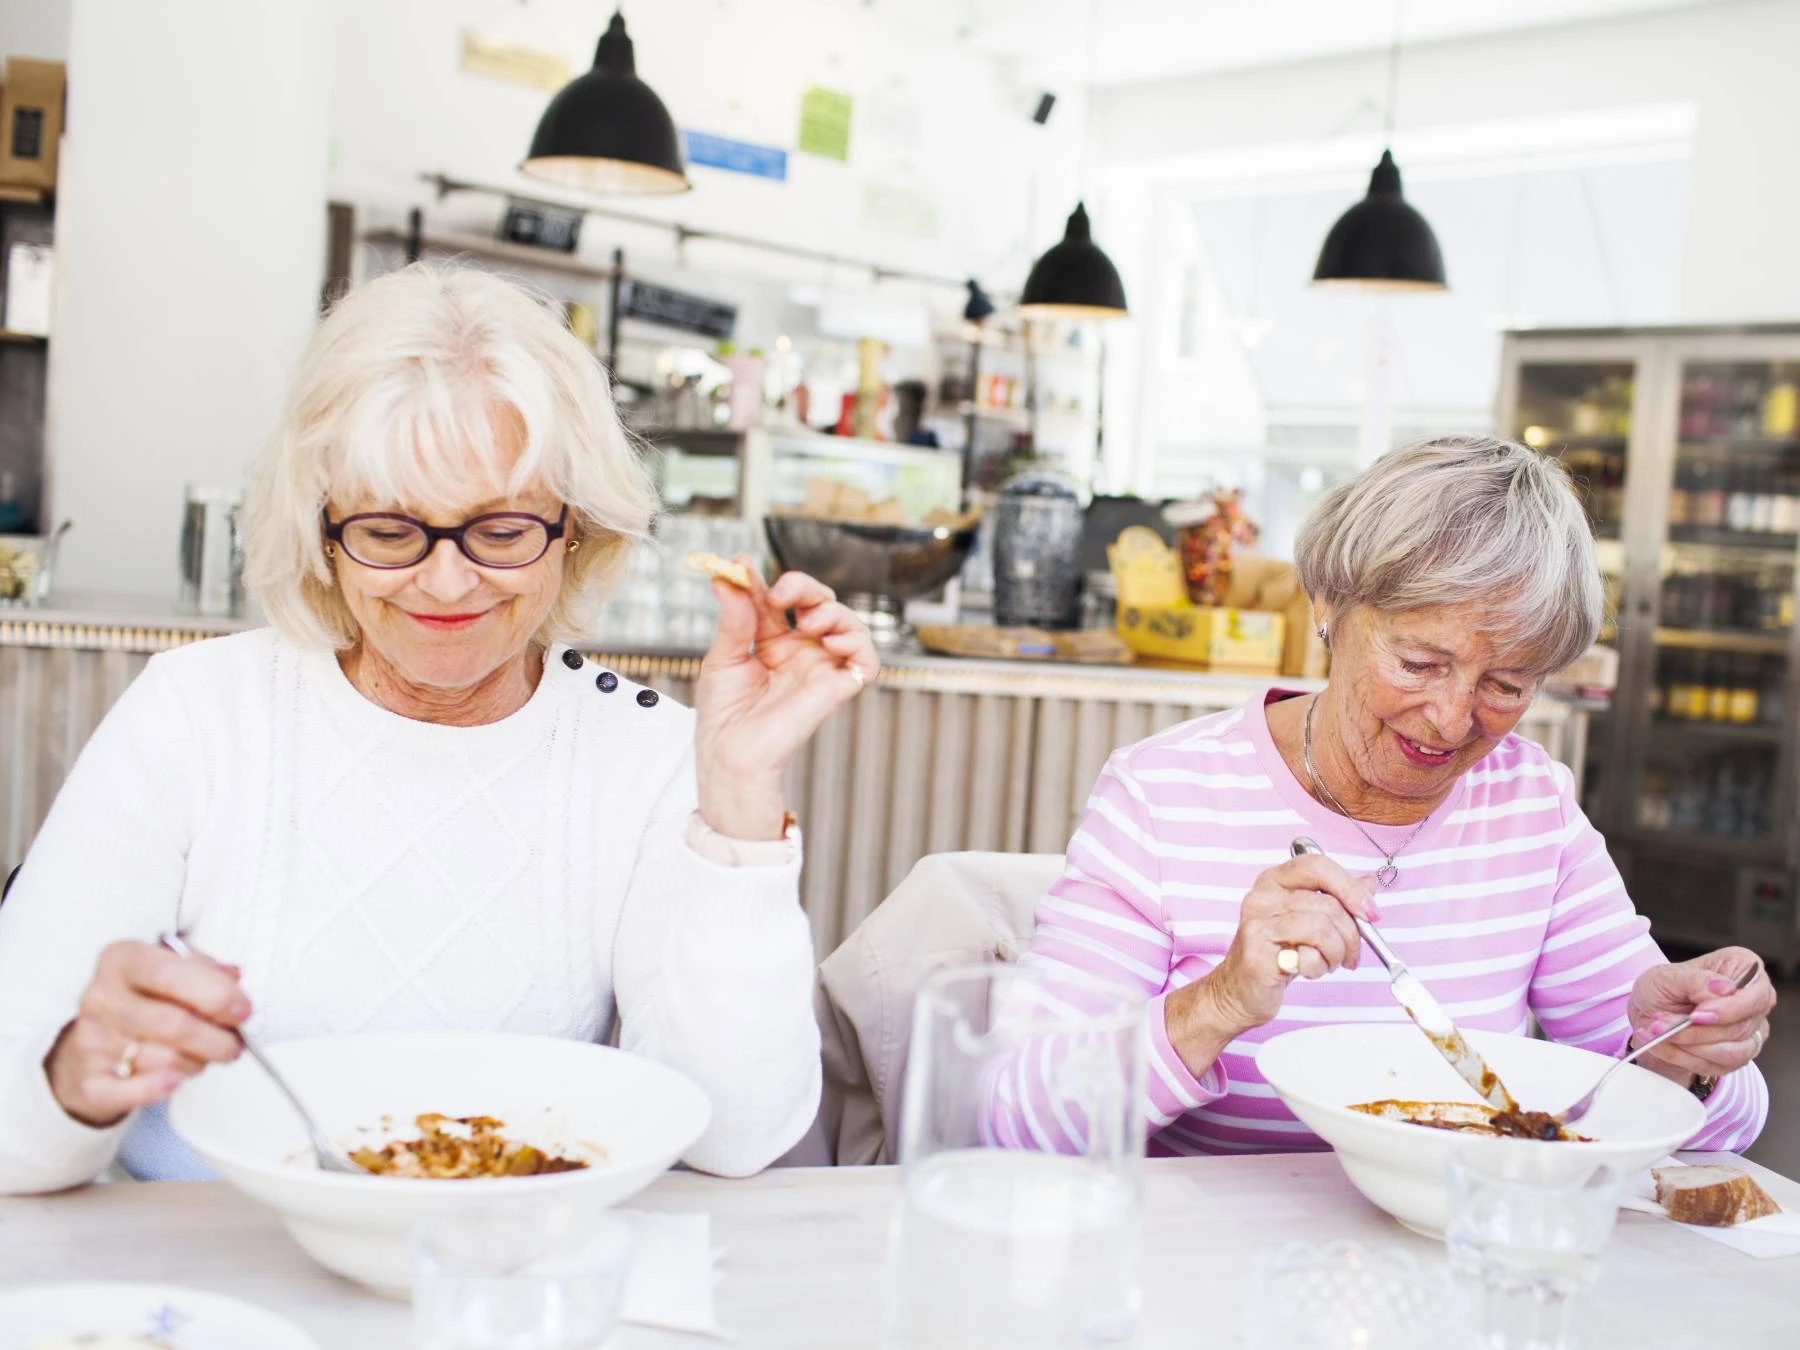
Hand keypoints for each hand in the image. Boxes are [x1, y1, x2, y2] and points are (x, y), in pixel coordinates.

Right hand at [44, 940, 249, 1127]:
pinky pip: (126, 1091)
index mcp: (124, 959)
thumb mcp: (173, 968)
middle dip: (216, 1039)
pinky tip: (175, 1081)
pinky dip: (156, 1089)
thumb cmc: (146, 998)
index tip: (243, 1010)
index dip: (214, 994)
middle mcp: (101, 996)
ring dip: (197, 1063)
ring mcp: (91, 1039)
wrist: (96, 1038)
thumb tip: (233, 980)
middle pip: (171, 1023)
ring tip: (203, 1056)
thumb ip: (206, 970)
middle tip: (235, 1044)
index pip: (170, 974)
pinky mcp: (88, 1079)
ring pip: (161, 1060)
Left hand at [694, 561, 877, 839]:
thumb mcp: (722, 656)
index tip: (740, 564)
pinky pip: (867, 659)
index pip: (778, 601)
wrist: (731, 752)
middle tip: (781, 593)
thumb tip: (728, 576)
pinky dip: (858, 641)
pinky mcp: (838, 687)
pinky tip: (831, 641)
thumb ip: (734, 617)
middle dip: (804, 586)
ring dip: (831, 610)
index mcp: (772, 643)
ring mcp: (821, 667)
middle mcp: (801, 651)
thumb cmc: (723, 714)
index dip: (764, 581)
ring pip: (848, 622)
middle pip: (819, 602)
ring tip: (807, 622)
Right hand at [1166, 855, 1377, 1077]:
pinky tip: (1308, 971)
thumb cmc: (1277, 954)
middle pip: (1329, 904)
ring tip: (1327, 964)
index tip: (1371, 914)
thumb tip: (1369, 883)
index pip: (1317, 865)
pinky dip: (1318, 967)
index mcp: (1275, 880)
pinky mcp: (1256, 951)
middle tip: (1349, 955)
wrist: (1239, 991)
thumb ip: (1337, 900)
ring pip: (1322, 928)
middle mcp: (1262, 896)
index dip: (1350, 887)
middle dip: (1351, 935)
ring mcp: (1257, 923)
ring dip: (1336, 953)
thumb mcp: (1309, 921)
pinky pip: (1307, 954)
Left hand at [1627, 947, 1774, 1083]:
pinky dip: (1682, 1058)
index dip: (1729, 1009)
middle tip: (1659, 1024)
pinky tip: (1660, 1044)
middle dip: (1695, 1031)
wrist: (1647, 1013)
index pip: (1757, 996)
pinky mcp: (1736, 1056)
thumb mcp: (1667, 976)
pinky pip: (1716, 1067)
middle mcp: (1754, 1002)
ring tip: (1656, 1032)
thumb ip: (1696, 981)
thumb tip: (1725, 987)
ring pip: (1731, 1053)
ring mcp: (1749, 1032)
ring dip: (1687, 1046)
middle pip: (1740, 1028)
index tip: (1696, 1015)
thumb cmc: (1661, 988)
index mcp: (1743, 969)